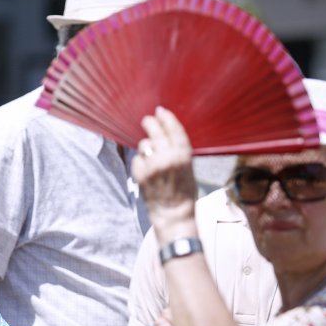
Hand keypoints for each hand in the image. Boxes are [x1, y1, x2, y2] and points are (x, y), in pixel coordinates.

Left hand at [131, 107, 197, 236]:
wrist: (174, 214)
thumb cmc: (183, 192)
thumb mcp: (188, 167)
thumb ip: (178, 151)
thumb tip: (165, 134)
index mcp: (184, 155)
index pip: (174, 130)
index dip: (167, 118)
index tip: (160, 110)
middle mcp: (168, 158)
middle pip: (156, 131)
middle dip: (150, 123)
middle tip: (147, 120)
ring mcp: (153, 166)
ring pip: (144, 144)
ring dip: (146, 147)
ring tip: (152, 157)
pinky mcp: (141, 174)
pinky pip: (137, 158)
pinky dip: (140, 162)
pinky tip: (147, 171)